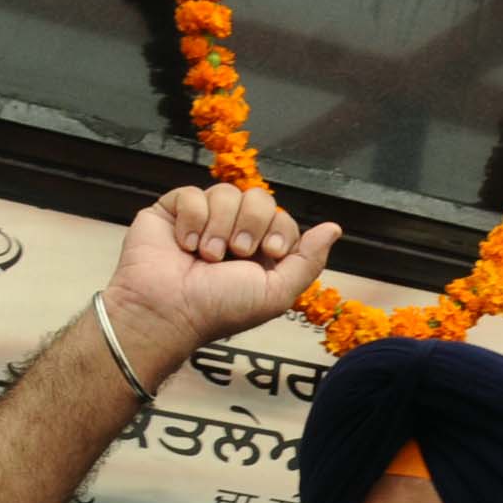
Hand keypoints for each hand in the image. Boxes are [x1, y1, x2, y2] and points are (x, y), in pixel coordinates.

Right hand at [100, 185, 339, 370]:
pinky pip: (191, 193)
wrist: (169, 309)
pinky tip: (184, 244)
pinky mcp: (172, 211)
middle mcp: (233, 231)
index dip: (278, 230)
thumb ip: (308, 260)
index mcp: (259, 251)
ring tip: (206, 255)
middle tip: (235, 253)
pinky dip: (191, 219)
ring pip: (225, 192)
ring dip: (218, 226)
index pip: (281, 217)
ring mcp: (202, 219)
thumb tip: (334, 228)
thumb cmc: (220, 308)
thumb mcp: (276, 292)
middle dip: (250, 225)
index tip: (267, 253)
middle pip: (258, 198)